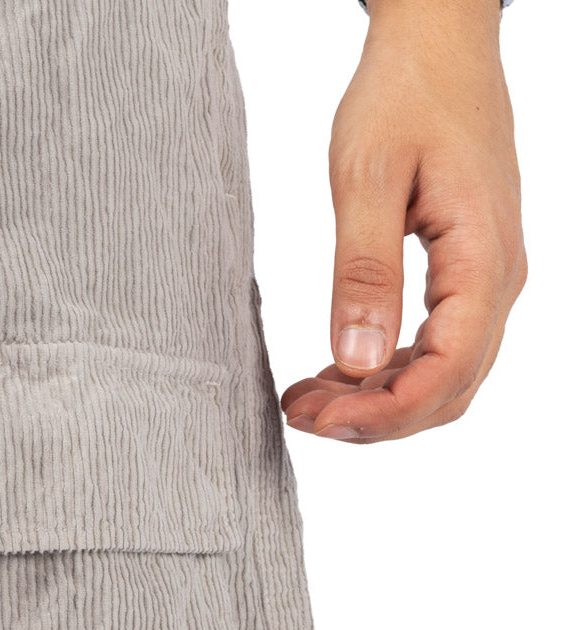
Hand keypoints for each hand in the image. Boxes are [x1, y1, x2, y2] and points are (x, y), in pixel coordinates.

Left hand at [281, 0, 526, 442]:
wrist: (438, 44)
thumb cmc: (405, 95)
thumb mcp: (368, 178)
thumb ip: (363, 272)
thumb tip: (358, 360)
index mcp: (482, 260)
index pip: (445, 373)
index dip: (382, 414)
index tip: (319, 420)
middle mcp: (495, 282)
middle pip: (446, 392)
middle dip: (373, 419)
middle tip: (299, 413)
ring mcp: (483, 283)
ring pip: (440, 379)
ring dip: (374, 403)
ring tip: (304, 399)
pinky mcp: (463, 278)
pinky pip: (432, 350)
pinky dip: (382, 374)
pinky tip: (330, 373)